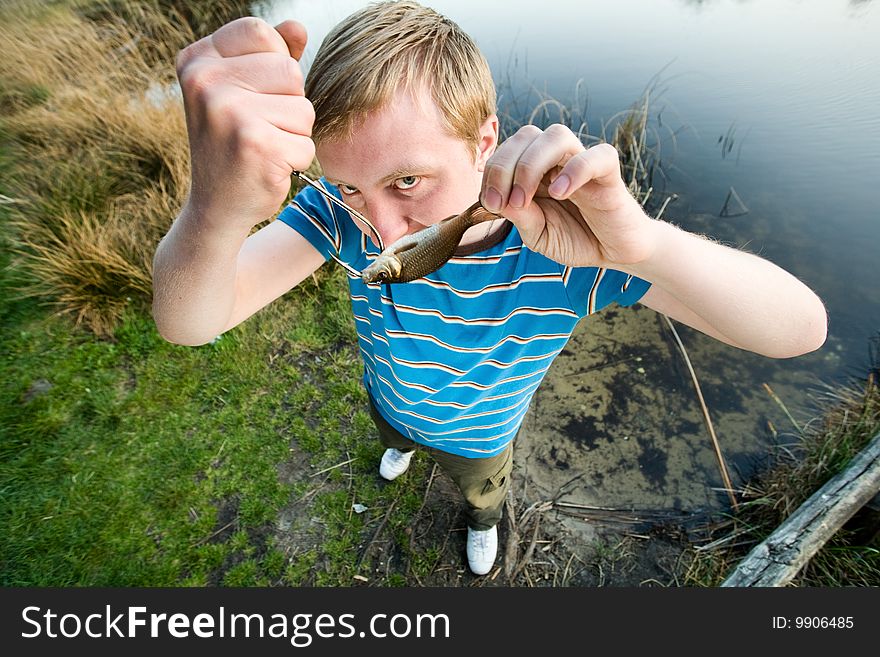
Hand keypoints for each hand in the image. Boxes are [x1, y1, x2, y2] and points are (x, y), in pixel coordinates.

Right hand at [176, 17, 314, 228]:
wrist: (216, 206)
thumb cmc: (233, 144)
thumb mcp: (241, 91)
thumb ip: (269, 55)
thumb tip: (297, 26)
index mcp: (197, 60)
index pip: (261, 32)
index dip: (273, 64)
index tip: (251, 94)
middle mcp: (206, 82)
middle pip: (290, 70)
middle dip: (288, 103)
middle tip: (257, 128)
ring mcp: (229, 113)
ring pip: (304, 108)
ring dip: (294, 133)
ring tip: (262, 146)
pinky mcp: (256, 146)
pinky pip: (306, 143)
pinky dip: (296, 160)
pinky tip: (268, 167)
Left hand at [480, 124, 656, 268]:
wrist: (614, 253)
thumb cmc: (576, 238)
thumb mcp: (539, 235)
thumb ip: (520, 217)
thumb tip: (498, 200)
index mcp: (537, 170)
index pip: (508, 150)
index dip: (492, 172)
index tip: (490, 204)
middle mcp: (558, 161)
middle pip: (527, 135)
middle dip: (505, 166)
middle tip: (502, 202)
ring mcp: (584, 164)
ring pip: (557, 135)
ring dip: (531, 164)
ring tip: (524, 199)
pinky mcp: (610, 175)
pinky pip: (598, 156)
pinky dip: (575, 170)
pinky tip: (560, 193)